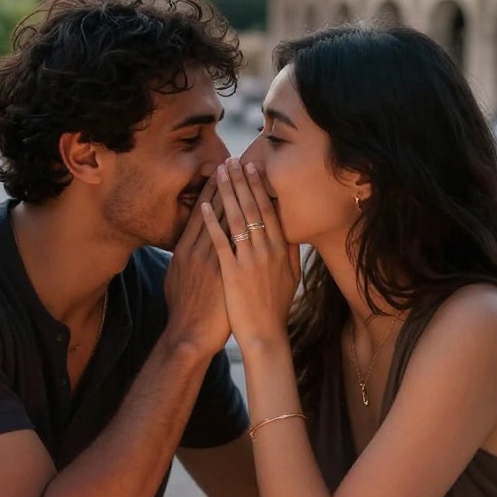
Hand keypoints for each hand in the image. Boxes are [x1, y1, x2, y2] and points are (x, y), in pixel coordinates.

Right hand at [164, 175, 231, 356]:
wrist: (189, 335)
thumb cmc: (183, 309)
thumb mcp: (176, 277)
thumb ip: (183, 257)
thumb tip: (189, 243)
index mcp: (184, 250)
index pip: (200, 212)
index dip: (211, 190)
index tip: (221, 171)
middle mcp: (197, 250)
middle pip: (214, 210)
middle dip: (227, 185)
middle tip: (236, 161)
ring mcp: (213, 261)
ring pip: (228, 222)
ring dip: (239, 198)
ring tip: (247, 176)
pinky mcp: (227, 274)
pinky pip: (239, 245)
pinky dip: (247, 228)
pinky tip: (256, 211)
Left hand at [202, 159, 300, 352]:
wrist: (264, 336)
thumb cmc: (276, 307)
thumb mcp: (291, 277)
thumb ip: (291, 252)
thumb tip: (292, 231)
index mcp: (281, 249)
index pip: (270, 210)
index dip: (260, 187)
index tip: (253, 167)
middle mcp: (267, 250)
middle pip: (253, 208)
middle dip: (243, 181)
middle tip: (234, 160)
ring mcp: (249, 260)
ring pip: (237, 218)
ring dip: (227, 193)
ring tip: (220, 173)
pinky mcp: (232, 272)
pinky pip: (220, 241)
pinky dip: (212, 221)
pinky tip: (205, 205)